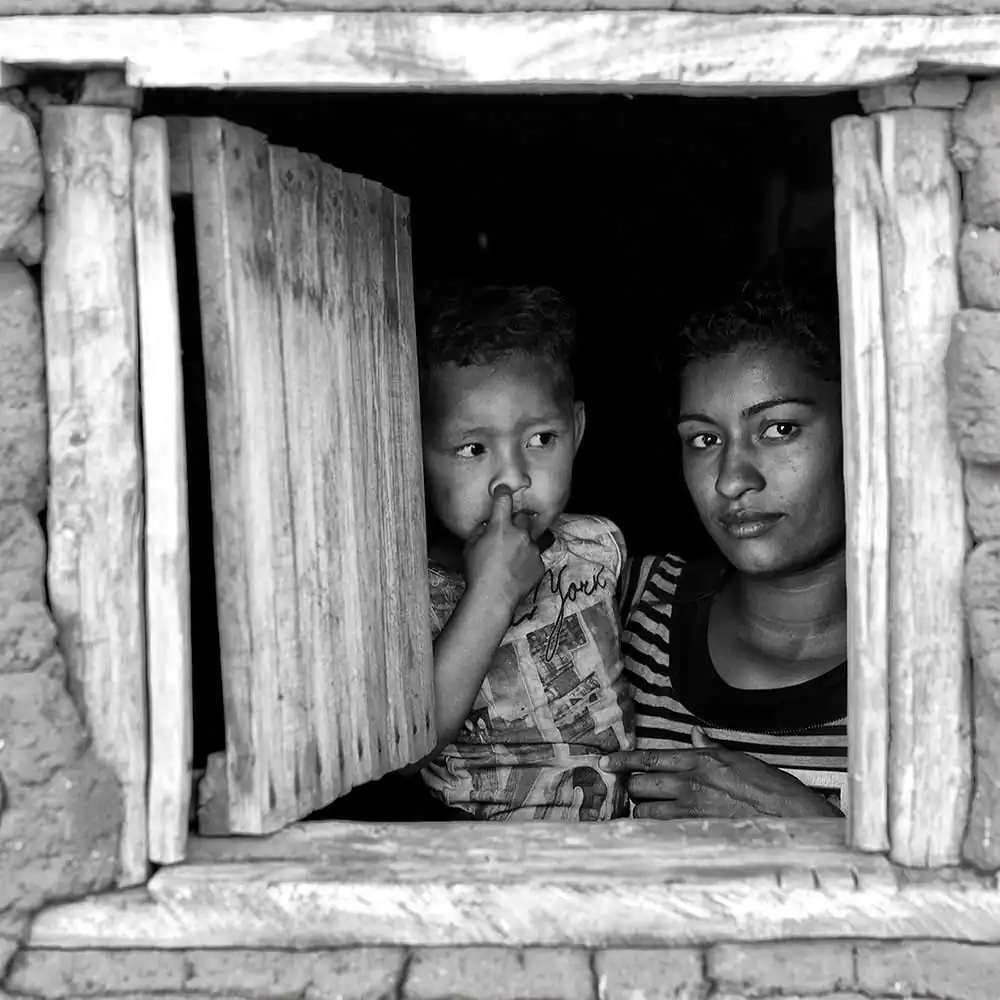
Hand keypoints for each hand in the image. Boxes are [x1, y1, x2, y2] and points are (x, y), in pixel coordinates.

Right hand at [463, 486, 544, 611]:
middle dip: (516, 523)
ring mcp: (532, 549)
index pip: (504, 499)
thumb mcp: (469, 547)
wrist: (492, 597)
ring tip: (510, 560)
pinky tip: (516, 571)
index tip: (503, 490)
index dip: (503, 492)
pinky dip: (527, 561)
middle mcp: (520, 534)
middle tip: (507, 534)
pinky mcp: (539, 564)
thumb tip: (487, 527)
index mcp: (500, 527)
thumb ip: (480, 532)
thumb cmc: (477, 573)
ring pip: (529, 539)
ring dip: (522, 545)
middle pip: (523, 518)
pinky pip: (534, 557)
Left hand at [601, 727, 840, 819]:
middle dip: (633, 789)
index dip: (623, 760)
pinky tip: (659, 832)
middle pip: (640, 786)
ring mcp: (691, 812)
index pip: (649, 758)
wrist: (791, 817)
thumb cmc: (769, 787)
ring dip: (643, 813)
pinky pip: (662, 832)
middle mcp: (690, 784)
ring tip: (650, 813)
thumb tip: (693, 735)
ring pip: (646, 813)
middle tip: (635, 792)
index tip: (605, 762)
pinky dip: (656, 831)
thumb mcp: (738, 758)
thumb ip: (709, 748)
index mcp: (699, 761)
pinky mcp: (696, 834)